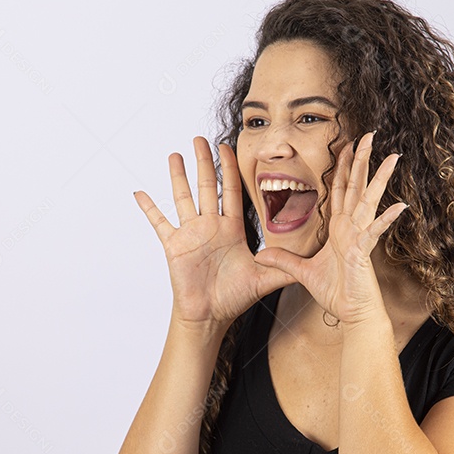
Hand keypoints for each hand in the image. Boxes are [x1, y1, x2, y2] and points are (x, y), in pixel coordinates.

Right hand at [133, 136, 297, 333]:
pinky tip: (140, 192)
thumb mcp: (266, 279)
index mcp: (231, 229)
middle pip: (207, 187)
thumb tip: (313, 262)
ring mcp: (190, 234)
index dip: (230, 169)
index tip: (227, 147)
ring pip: (183, 197)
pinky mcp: (174, 245)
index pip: (232, 191)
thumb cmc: (235, 297)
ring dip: (178, 176)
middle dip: (204, 162)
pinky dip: (149, 208)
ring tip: (175, 154)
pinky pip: (160, 222)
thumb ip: (287, 268)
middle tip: (200, 138)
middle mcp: (210, 226)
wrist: (211, 315)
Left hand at [251, 131, 408, 325]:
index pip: (339, 191)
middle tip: (369, 135)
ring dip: (380, 179)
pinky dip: (386, 220)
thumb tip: (261, 254)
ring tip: (392, 157)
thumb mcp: (302, 272)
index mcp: (339, 228)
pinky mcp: (364, 252)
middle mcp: (351, 227)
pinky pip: (375, 232)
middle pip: (356, 186)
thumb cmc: (336, 293)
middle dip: (362, 160)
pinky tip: (399, 205)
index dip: (341, 167)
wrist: (353, 314)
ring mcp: (360, 237)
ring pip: (370, 202)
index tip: (345, 145)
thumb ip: (283, 260)